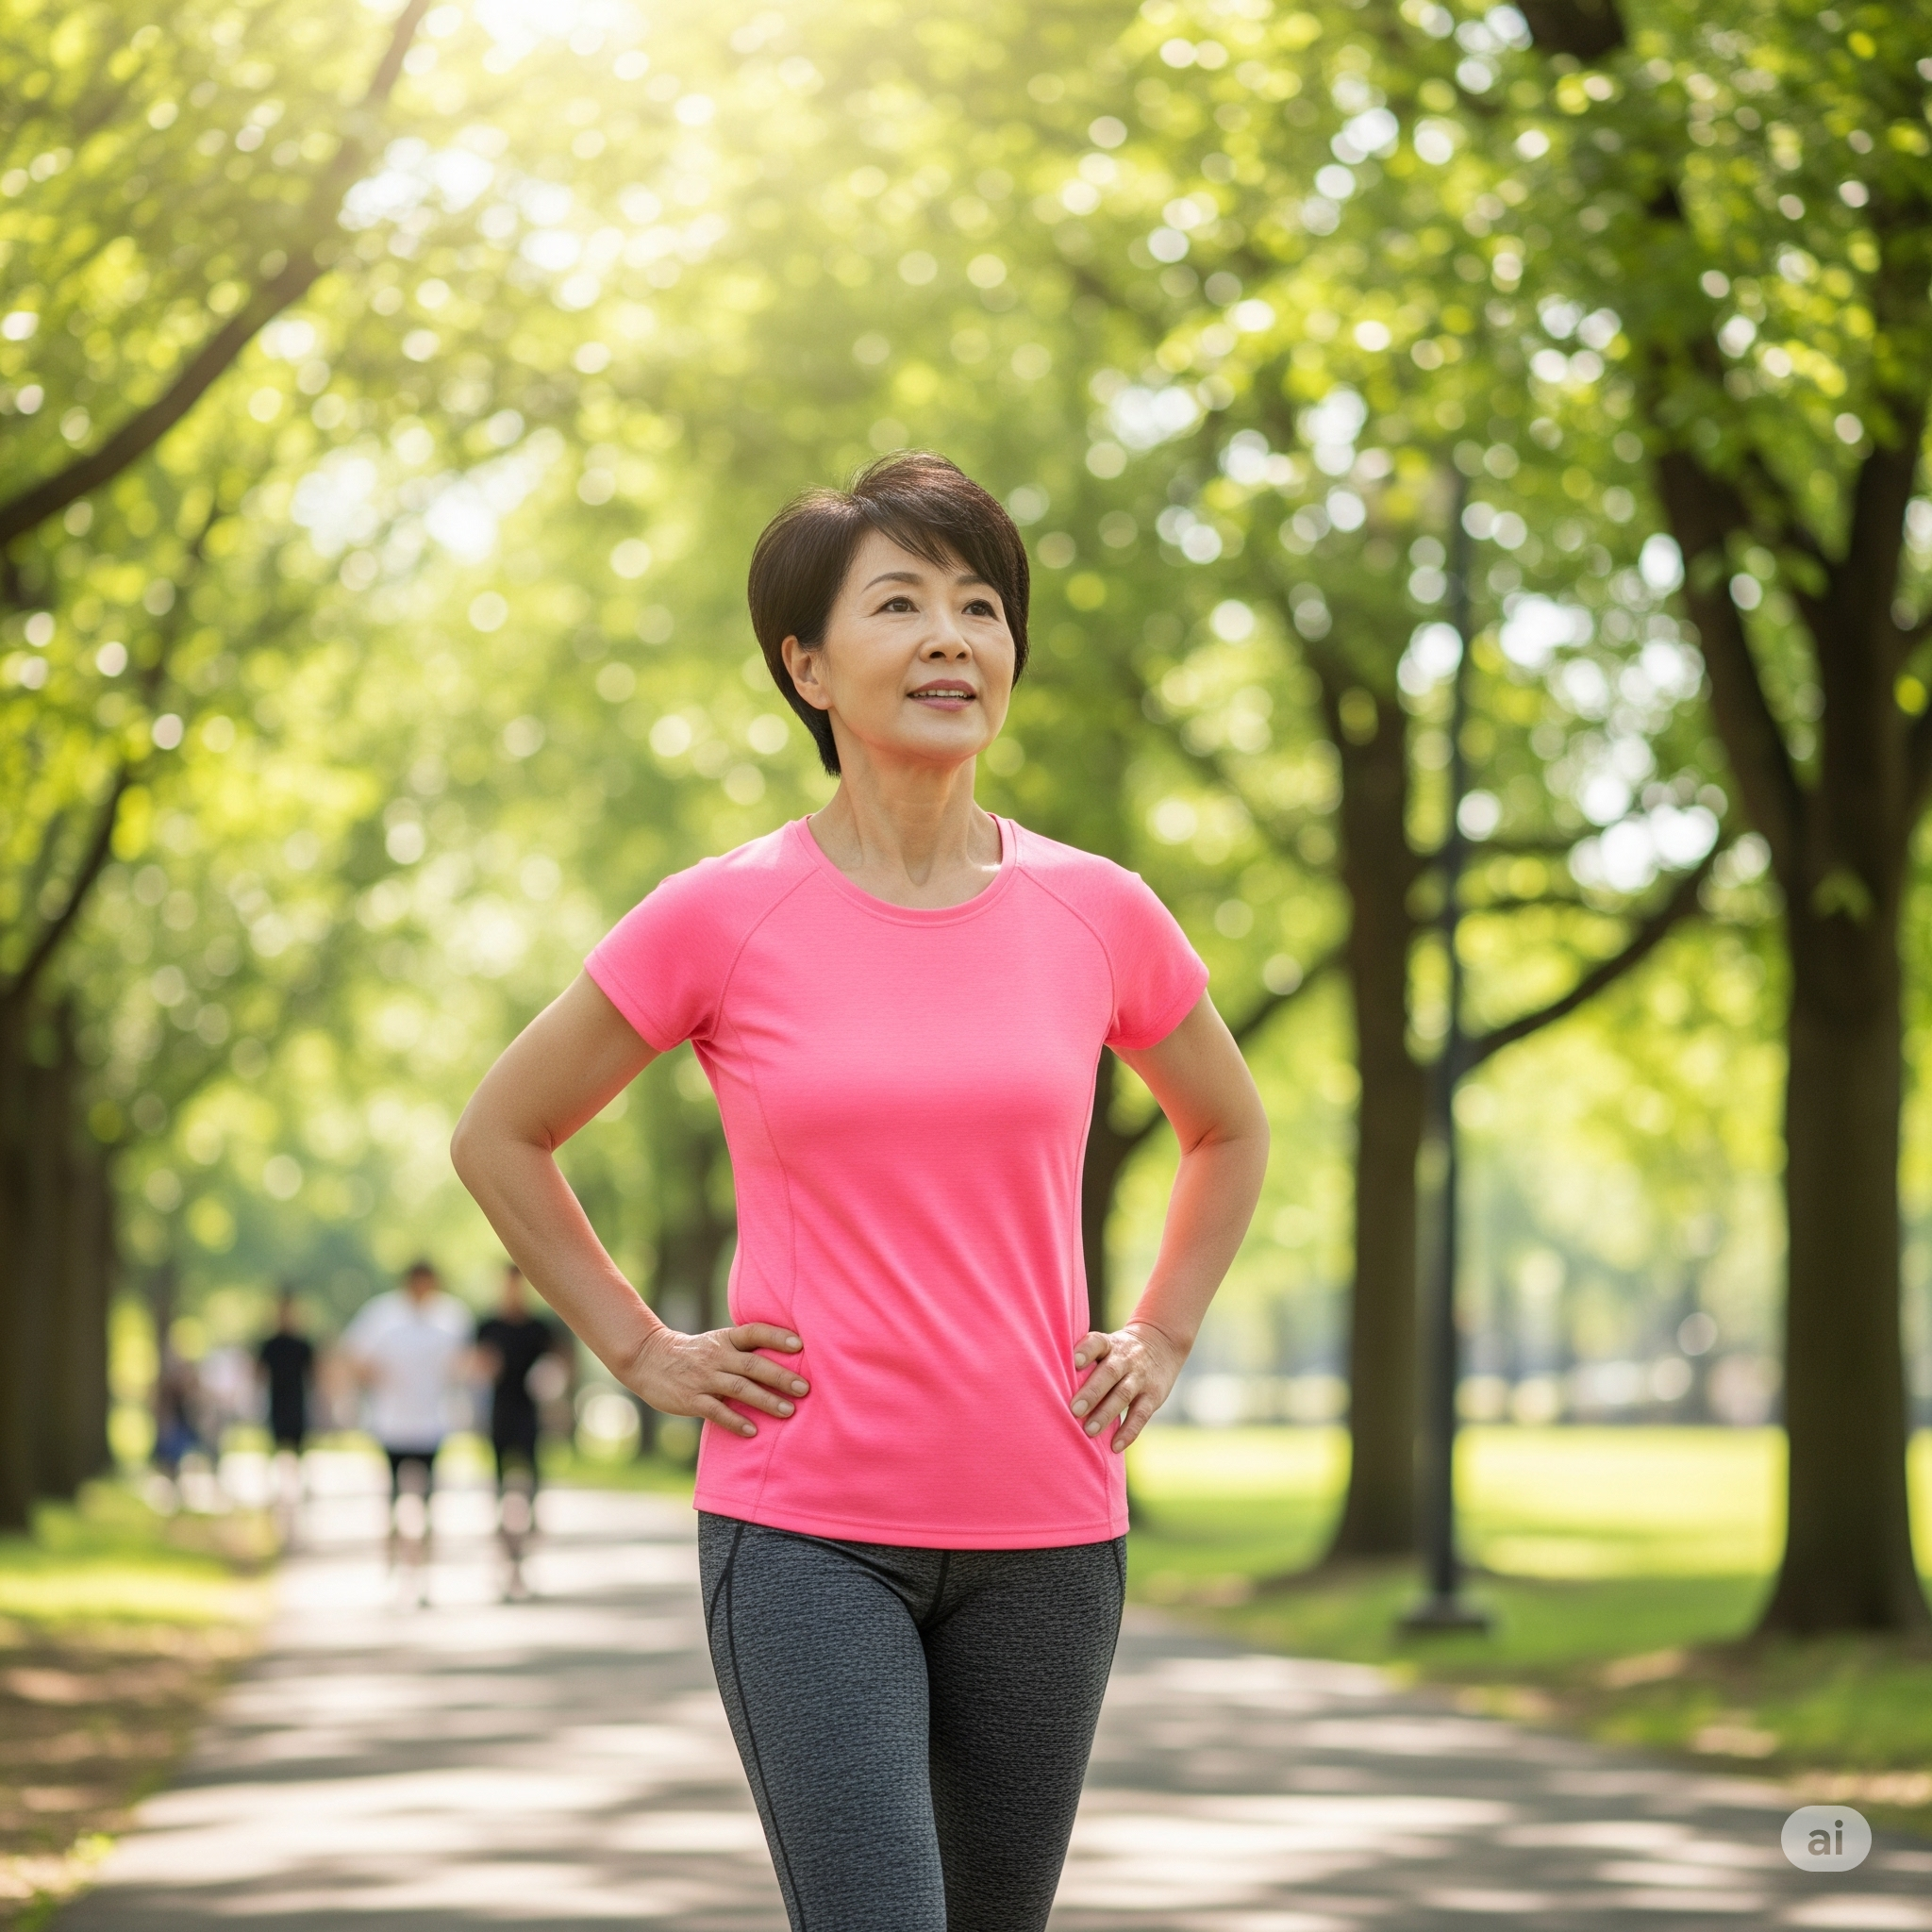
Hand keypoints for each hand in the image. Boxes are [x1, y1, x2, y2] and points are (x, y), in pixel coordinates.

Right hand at [623, 1323, 808, 1439]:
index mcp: (725, 1339)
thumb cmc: (695, 1353)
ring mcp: (703, 1378)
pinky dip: (735, 1421)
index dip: (777, 1337)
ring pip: (739, 1388)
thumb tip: (786, 1360)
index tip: (800, 1345)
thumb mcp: (717, 1343)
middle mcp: (717, 1356)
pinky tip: (752, 1431)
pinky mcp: (691, 1399)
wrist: (649, 1359)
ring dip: (765, 1400)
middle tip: (804, 1388)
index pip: (754, 1332)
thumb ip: (744, 1350)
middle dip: (780, 1376)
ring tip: (788, 1411)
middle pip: (753, 1364)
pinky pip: (716, 1411)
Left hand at [1069, 1321, 1185, 1452]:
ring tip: (1089, 1431)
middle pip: (1109, 1373)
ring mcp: (1141, 1377)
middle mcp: (1125, 1358)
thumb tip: (1048, 1380)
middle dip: (1092, 1392)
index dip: (1086, 1351)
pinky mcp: (1153, 1395)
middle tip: (1074, 1410)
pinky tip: (1115, 1446)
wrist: (1160, 1344)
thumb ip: (1084, 1359)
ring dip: (1106, 1413)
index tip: (1073, 1362)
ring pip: (1124, 1394)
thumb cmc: (1117, 1352)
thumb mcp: (1105, 1345)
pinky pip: (1141, 1414)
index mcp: (1109, 1344)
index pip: (1097, 1343)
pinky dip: (1129, 1431)